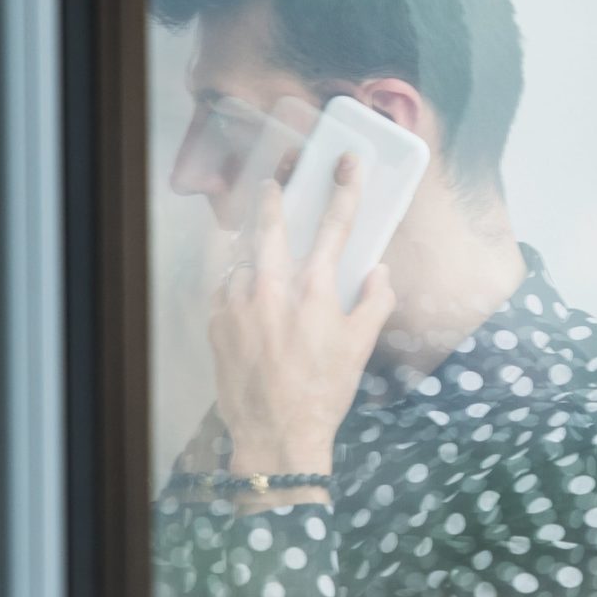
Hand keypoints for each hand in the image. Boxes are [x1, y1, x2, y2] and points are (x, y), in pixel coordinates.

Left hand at [207, 154, 395, 476]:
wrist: (277, 433)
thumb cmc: (324, 391)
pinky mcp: (217, 323)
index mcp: (314, 289)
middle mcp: (272, 287)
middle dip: (274, 200)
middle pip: (271, 227)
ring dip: (253, 251)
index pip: (334, 226)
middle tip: (273, 183)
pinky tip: (244, 293)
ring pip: (243, 259)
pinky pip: (225, 289)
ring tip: (259, 252)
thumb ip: (374, 302)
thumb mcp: (361, 347)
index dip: (344, 190)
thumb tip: (379, 272)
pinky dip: (236, 284)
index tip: (347, 163)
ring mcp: (238, 303)